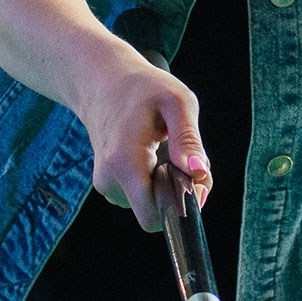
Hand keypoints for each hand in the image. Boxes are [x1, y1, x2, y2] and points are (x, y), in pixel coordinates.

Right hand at [73, 51, 208, 232]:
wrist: (103, 83)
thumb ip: (188, 139)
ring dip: (168, 185)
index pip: (152, 217)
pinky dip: (156, 181)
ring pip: (151, 205)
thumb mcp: (176, 101)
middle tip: (185, 156)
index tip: (193, 178)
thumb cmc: (143, 88)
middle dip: (179, 193)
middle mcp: (110, 180)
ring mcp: (106, 184)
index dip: (180, 206)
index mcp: (125, 162)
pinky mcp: (109, 184)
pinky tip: (154, 154)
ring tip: (167, 149)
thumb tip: (198, 172)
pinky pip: (142, 196)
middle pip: (157, 212)